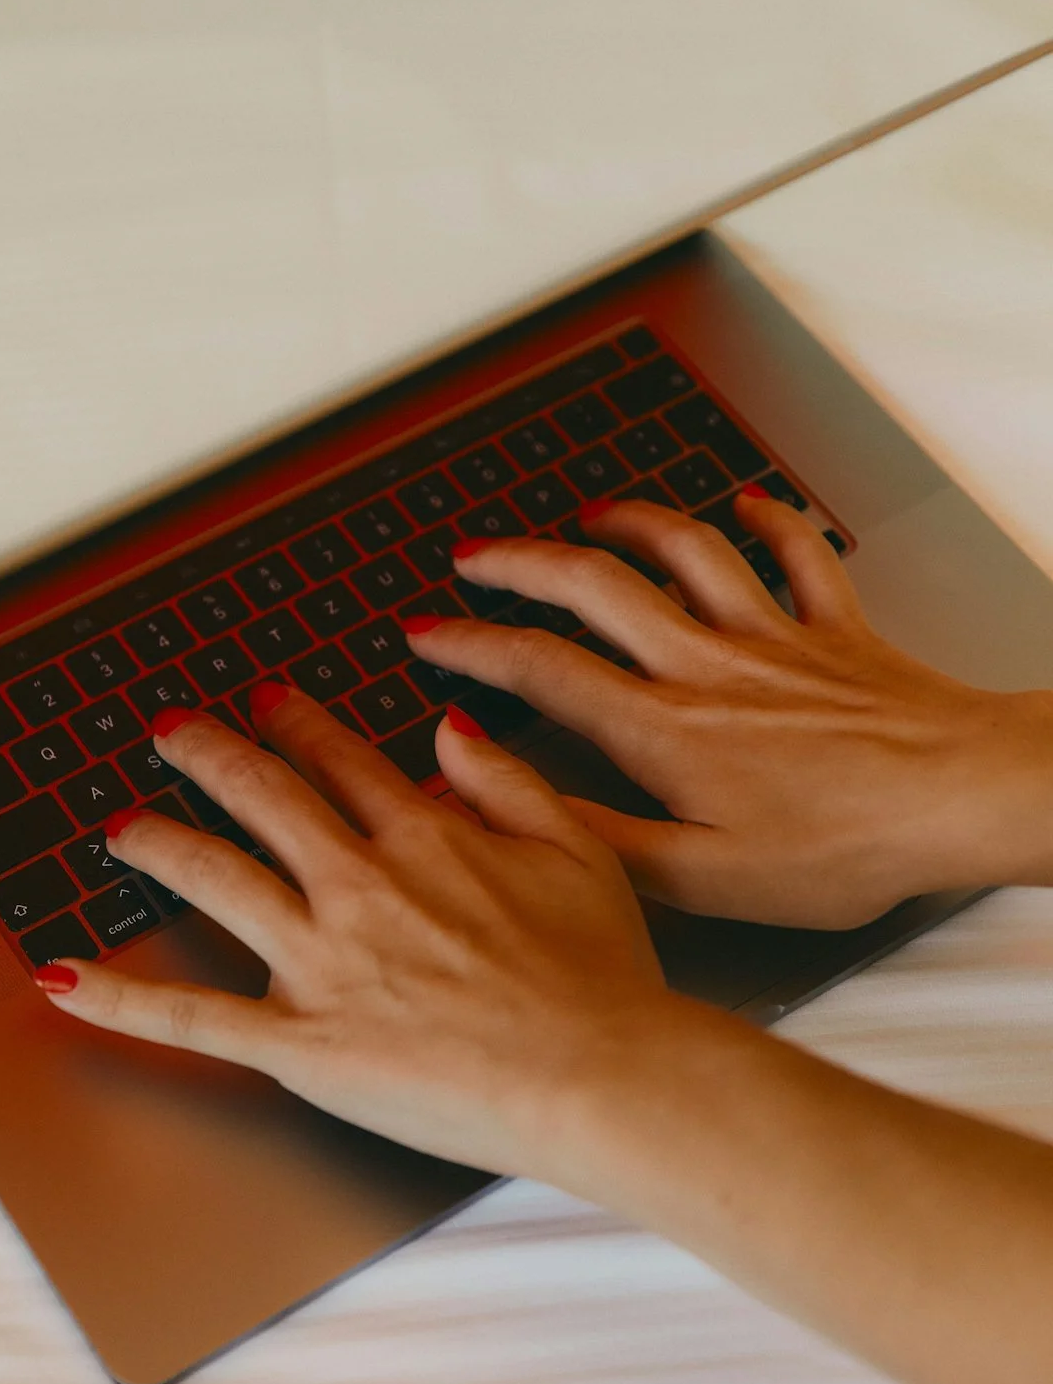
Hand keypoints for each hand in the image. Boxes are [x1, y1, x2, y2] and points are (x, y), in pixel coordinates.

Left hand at [40, 691, 676, 1181]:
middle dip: (212, 754)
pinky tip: (67, 976)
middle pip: (263, 796)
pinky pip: (195, 1019)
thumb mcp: (578, 849)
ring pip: (214, 877)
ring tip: (120, 824)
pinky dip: (123, 1000)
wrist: (599, 1074)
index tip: (271, 700)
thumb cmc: (602, 975)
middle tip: (174, 730)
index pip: (342, 762)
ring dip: (158, 841)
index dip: (299, 724)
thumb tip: (449, 728)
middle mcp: (358, 883)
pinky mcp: (299, 1041)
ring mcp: (320, 960)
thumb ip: (506, 780)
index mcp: (423, 836)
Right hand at [405, 491, 1052, 928]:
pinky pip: (797, 554)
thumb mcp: (702, 878)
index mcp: (665, 730)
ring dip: (626, 522)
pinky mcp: (835, 628)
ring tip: (587, 512)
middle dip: (521, 564)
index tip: (425, 635)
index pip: (542, 669)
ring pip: (682, 551)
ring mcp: (772, 636)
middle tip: (474, 558)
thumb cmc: (841, 850)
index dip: (471, 646)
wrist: (957, 799)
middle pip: (594, 587)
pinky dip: (768, 521)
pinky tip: (746, 505)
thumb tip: (510, 796)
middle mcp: (706, 665)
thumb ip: (596, 836)